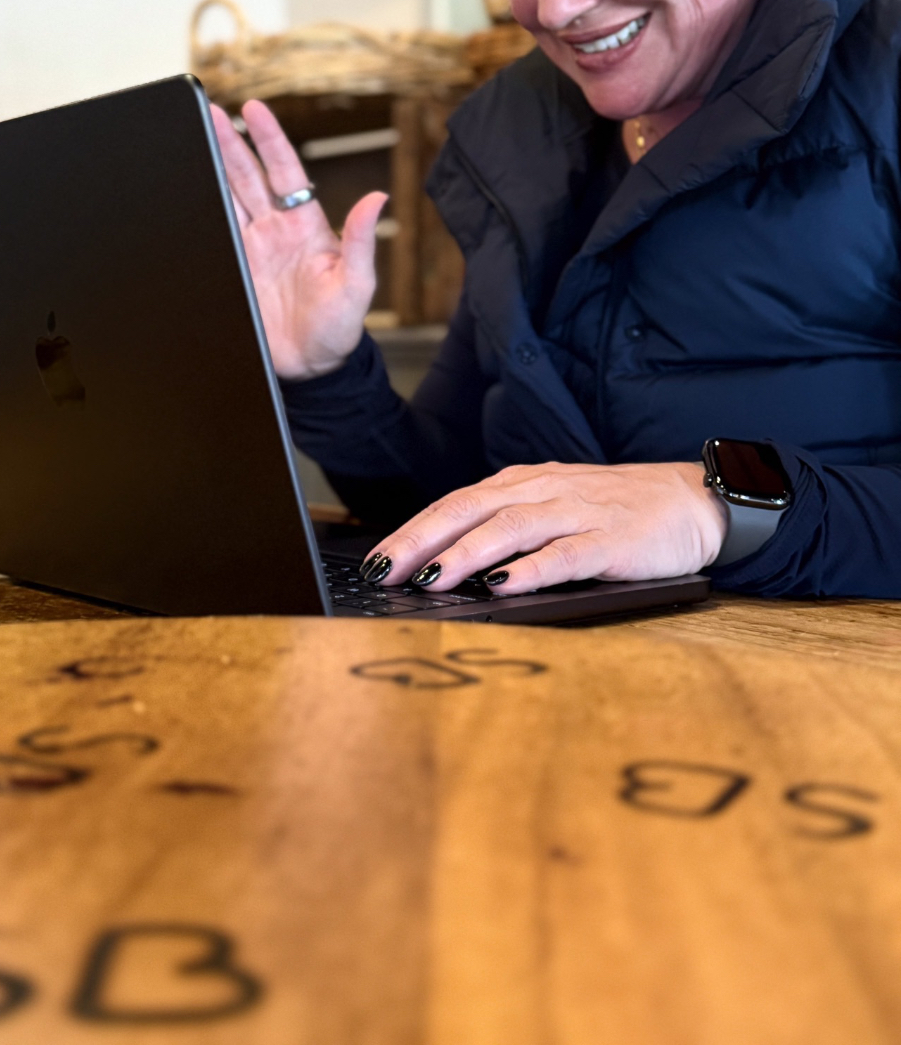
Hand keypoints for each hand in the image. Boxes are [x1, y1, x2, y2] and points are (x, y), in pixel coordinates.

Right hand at [211, 99, 385, 379]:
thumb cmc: (340, 326)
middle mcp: (275, 230)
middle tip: (209, 112)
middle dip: (228, 141)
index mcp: (305, 225)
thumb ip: (362, 242)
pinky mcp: (233, 270)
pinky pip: (212, 233)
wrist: (312, 367)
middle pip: (247, 176)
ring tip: (191, 136)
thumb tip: (378, 199)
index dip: (269, 139)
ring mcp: (251, 248)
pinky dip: (197, 212)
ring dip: (209, 168)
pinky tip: (182, 191)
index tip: (253, 109)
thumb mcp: (357, 285)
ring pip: (225, 197)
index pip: (284, 172)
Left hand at [361, 461, 726, 592]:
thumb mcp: (554, 506)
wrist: (695, 500)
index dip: (412, 531)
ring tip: (429, 580)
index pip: (454, 504)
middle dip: (420, 542)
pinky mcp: (611, 541)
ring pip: (508, 529)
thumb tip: (445, 563)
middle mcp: (543, 491)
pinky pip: (564, 554)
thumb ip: (507, 526)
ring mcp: (577, 513)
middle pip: (468, 511)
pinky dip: (529, 569)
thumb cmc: (617, 510)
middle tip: (382, 573)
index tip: (374, 562)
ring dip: (464, 555)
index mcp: (523, 483)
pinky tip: (502, 586)